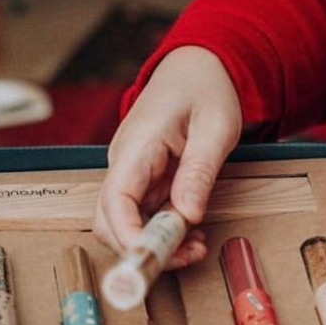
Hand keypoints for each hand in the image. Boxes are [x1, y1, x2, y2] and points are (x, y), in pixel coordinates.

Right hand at [93, 45, 241, 261]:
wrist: (197, 67)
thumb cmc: (205, 89)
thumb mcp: (216, 127)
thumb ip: (200, 171)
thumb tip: (188, 215)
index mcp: (137, 144)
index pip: (115, 199)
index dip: (127, 234)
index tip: (151, 257)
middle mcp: (125, 162)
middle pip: (109, 220)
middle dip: (143, 247)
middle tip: (189, 256)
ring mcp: (131, 173)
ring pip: (127, 223)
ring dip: (158, 243)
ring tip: (198, 246)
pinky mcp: (142, 181)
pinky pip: (145, 215)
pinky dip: (165, 232)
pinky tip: (193, 233)